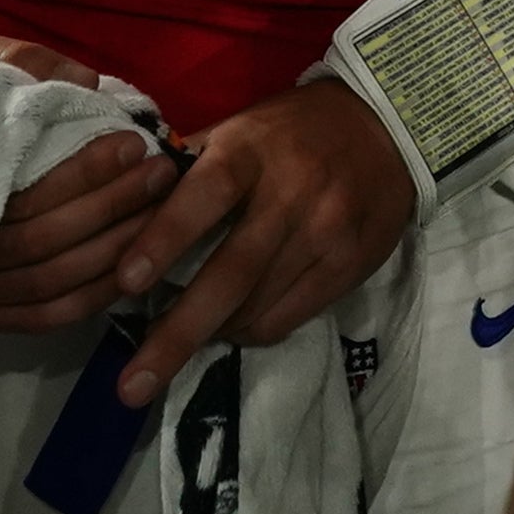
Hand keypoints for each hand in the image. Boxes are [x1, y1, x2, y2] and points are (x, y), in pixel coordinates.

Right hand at [0, 29, 186, 332]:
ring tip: (160, 212)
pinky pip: (37, 317)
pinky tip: (128, 268)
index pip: (24, 195)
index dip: (85, 174)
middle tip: (161, 172)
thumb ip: (12, 60)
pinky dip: (88, 299)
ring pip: (46, 288)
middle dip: (111, 209)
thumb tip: (86, 81)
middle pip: (43, 246)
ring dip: (112, 255)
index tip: (131, 142)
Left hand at [98, 76, 415, 407]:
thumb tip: (131, 217)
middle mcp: (292, 194)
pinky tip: (230, 327)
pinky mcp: (350, 266)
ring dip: (208, 334)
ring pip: (257, 306)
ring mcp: (326, 234)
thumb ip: (190, 168)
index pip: (204, 196)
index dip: (164, 239)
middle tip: (131, 386)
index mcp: (251, 150)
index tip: (126, 282)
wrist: (386, 129)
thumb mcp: (240, 126)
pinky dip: (249, 331)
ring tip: (172, 348)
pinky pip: (288, 317)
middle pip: (231, 274)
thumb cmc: (293, 129)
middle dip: (177, 334)